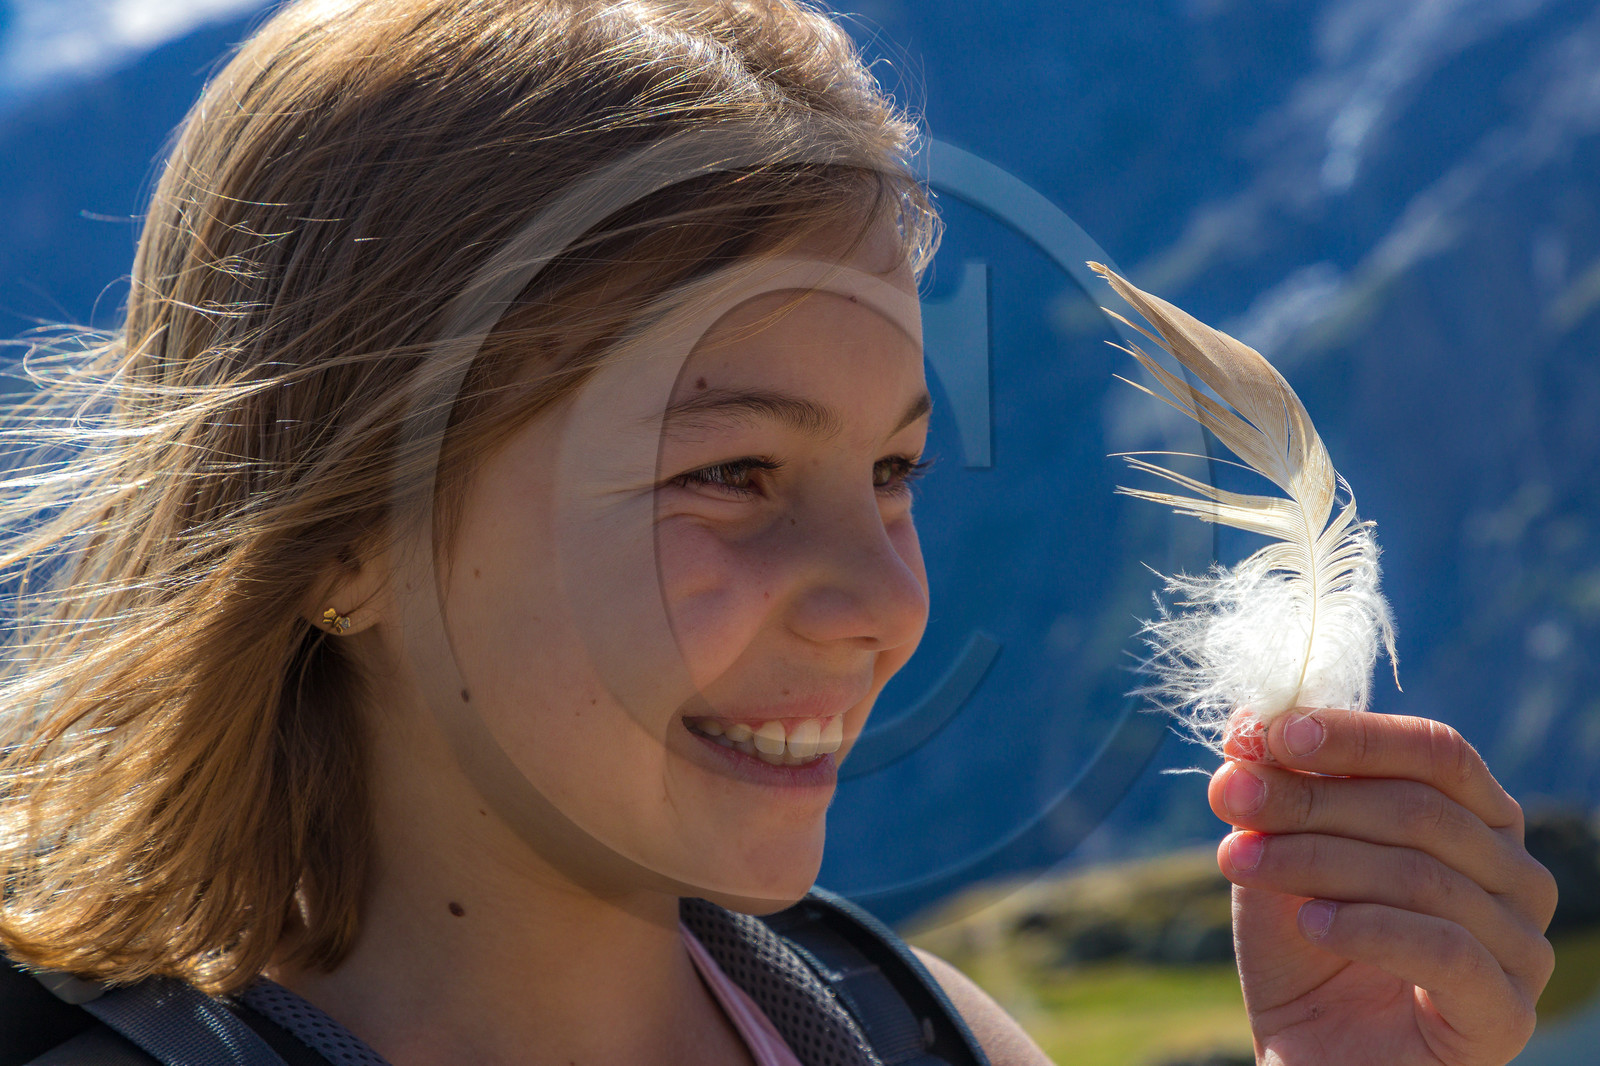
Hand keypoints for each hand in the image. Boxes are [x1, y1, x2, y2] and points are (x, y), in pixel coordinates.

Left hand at [1208, 708, 1557, 1064]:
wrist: (1312, 1053)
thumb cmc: (1304, 945)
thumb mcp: (1278, 853)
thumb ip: (1273, 792)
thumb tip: (1245, 723)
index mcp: (1478, 819)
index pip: (1435, 752)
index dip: (1354, 736)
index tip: (1271, 733)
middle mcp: (1515, 874)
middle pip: (1419, 810)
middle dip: (1310, 797)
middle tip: (1230, 795)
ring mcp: (1521, 945)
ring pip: (1421, 875)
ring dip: (1316, 858)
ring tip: (1240, 859)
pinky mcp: (1505, 1012)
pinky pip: (1443, 949)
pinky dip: (1365, 927)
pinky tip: (1307, 922)